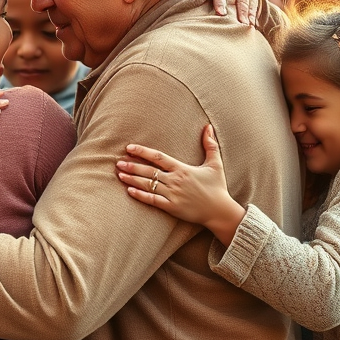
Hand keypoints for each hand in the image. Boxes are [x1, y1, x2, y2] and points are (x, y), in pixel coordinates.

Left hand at [115, 125, 245, 245]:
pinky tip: (129, 191)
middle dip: (132, 166)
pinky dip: (140, 196)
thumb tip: (208, 127)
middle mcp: (175, 180)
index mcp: (182, 168)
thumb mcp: (216, 164)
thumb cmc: (217, 187)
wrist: (221, 212)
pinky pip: (153, 201)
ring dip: (132, 180)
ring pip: (148, 185)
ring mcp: (172, 195)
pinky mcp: (172, 208)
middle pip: (149, 171)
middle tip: (118, 163)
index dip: (142, 152)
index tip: (129, 148)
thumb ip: (210, 145)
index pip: (158, 157)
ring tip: (119, 175)